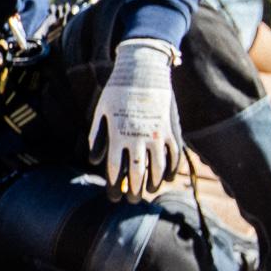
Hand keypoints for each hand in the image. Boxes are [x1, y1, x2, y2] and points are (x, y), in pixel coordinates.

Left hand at [89, 38, 183, 199]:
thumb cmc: (117, 91)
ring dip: (154, 184)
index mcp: (118, 134)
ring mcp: (158, 134)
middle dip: (134, 191)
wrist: (143, 69)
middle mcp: (139, 137)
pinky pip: (175, 155)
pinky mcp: (173, 129)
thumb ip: (98, 137)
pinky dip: (172, 169)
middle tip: (131, 201)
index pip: (116, 169)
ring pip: (159, 168)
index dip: (115, 186)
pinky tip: (167, 178)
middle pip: (138, 173)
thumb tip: (95, 161)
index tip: (113, 197)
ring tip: (149, 191)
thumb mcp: (101, 112)